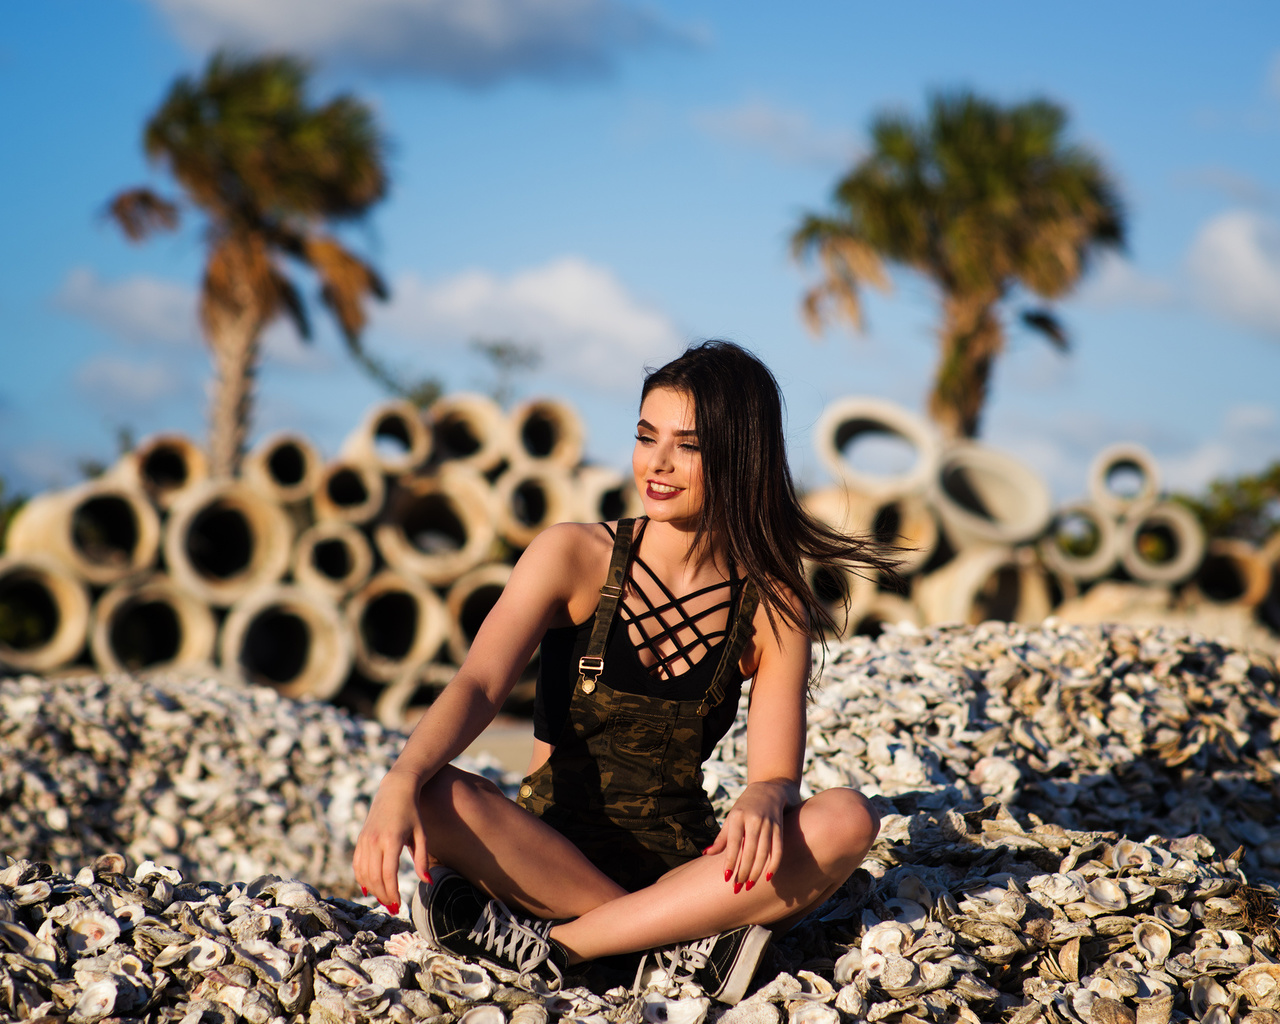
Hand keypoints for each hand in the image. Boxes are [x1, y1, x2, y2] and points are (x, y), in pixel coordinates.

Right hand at [352, 770, 432, 912]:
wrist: (395, 789)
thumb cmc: (413, 812)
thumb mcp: (421, 834)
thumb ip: (422, 859)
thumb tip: (427, 882)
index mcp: (391, 839)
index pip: (388, 874)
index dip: (392, 893)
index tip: (399, 905)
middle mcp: (375, 841)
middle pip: (374, 877)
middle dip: (383, 896)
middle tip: (393, 908)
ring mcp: (365, 840)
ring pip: (363, 873)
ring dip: (372, 890)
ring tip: (384, 900)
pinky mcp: (361, 839)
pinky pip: (357, 864)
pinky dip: (361, 878)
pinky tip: (368, 889)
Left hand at [701, 780, 790, 891]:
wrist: (768, 790)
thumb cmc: (745, 807)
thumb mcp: (731, 818)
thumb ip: (722, 837)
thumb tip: (707, 854)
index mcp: (738, 816)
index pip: (734, 843)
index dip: (730, 860)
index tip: (726, 877)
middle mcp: (754, 820)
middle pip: (750, 851)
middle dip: (744, 871)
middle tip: (738, 888)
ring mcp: (768, 824)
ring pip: (764, 853)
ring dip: (757, 872)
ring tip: (749, 885)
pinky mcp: (779, 828)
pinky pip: (778, 850)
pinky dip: (774, 865)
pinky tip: (767, 877)